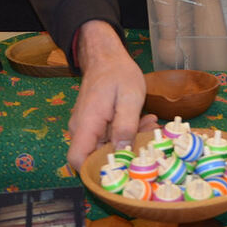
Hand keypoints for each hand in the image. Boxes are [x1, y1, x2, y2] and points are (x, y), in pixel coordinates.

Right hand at [66, 19, 158, 168]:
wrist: (106, 56)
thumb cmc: (118, 73)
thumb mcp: (129, 97)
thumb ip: (126, 125)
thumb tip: (122, 152)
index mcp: (86, 124)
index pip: (77, 159)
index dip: (95, 171)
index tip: (122, 168)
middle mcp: (81, 129)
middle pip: (96, 155)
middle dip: (123, 153)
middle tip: (148, 137)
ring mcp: (87, 127)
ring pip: (105, 146)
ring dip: (128, 141)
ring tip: (149, 123)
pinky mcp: (95, 124)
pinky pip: (108, 136)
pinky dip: (125, 132)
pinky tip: (142, 120)